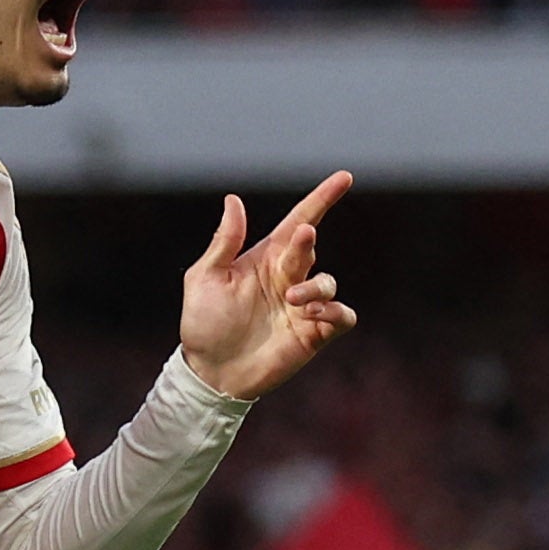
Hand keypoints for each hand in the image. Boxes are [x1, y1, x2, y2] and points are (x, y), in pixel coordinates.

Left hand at [177, 171, 355, 401]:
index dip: (322, 199)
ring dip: (316, 286)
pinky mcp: (313, 334)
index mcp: (265, 258)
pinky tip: (312, 314)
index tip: (344, 177)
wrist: (210, 372)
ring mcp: (303, 306)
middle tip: (302, 238)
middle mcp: (288, 278)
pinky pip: (342, 316)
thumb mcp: (204, 278)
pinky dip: (335, 312)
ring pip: (329, 283)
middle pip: (311, 248)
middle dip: (307, 242)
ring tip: (293, 300)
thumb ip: (224, 242)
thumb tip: (233, 201)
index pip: (299, 220)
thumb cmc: (204, 323)